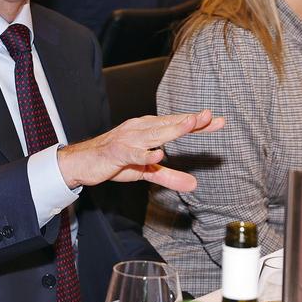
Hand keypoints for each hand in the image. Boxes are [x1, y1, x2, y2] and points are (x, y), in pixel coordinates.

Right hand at [56, 109, 223, 190]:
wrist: (82, 162)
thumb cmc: (115, 161)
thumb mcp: (146, 171)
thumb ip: (169, 177)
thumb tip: (193, 185)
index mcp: (148, 130)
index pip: (176, 124)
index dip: (197, 124)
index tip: (218, 121)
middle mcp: (140, 130)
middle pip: (168, 124)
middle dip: (189, 121)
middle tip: (208, 117)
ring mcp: (129, 140)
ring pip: (154, 134)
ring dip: (172, 129)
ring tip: (190, 125)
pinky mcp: (118, 153)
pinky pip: (134, 154)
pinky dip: (146, 154)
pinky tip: (159, 154)